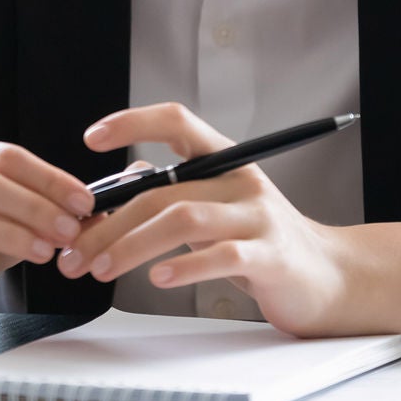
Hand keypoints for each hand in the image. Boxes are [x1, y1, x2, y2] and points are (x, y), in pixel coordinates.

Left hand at [55, 103, 349, 336]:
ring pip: (184, 218)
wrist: (325, 276)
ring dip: (133, 245)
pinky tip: (158, 279)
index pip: (175, 121)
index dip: (132, 122)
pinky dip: (185, 267)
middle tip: (75, 251)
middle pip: (163, 187)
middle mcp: (240, 178)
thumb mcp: (214, 204)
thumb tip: (111, 189)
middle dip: (110, 221)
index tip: (91, 138)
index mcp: (223, 157)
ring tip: (101, 269)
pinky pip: (222, 256)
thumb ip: (170, 191)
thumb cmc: (259, 239)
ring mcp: (257, 215)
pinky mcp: (270, 256)